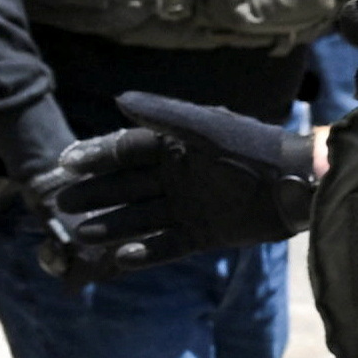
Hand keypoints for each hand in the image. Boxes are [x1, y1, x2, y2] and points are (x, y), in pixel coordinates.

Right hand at [28, 94, 320, 277]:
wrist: (296, 184)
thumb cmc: (251, 148)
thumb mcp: (205, 128)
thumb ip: (163, 115)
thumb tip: (118, 100)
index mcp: (174, 147)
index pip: (124, 151)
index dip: (95, 157)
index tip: (65, 163)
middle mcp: (177, 176)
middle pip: (125, 186)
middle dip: (94, 194)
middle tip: (62, 205)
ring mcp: (189, 206)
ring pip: (141, 217)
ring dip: (113, 225)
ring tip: (83, 234)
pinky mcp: (205, 234)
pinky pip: (168, 245)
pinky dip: (147, 252)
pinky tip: (123, 257)